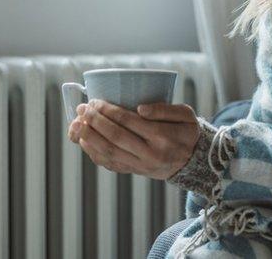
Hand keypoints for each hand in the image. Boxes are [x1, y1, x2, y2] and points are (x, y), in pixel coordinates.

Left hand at [67, 99, 199, 179]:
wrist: (194, 161)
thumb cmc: (187, 132)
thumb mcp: (186, 114)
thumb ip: (164, 109)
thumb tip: (139, 108)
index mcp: (162, 136)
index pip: (128, 121)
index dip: (108, 110)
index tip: (95, 101)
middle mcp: (150, 153)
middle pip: (115, 136)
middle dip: (94, 121)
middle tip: (82, 108)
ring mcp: (141, 165)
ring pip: (108, 152)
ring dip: (89, 137)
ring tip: (76, 124)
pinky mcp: (135, 171)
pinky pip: (110, 164)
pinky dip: (94, 153)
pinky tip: (84, 141)